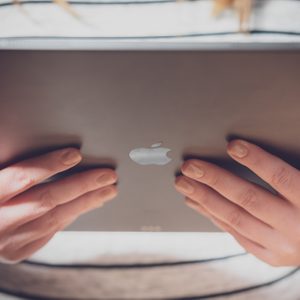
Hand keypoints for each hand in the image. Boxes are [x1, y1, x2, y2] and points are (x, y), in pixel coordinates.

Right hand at [0, 148, 117, 262]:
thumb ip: (14, 168)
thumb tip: (56, 153)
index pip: (21, 177)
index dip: (49, 165)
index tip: (75, 154)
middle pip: (46, 200)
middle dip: (81, 185)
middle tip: (108, 175)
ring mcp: (9, 240)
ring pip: (55, 218)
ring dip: (86, 202)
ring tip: (108, 189)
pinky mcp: (19, 250)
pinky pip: (52, 229)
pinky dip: (73, 214)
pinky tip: (90, 203)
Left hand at [175, 140, 299, 266]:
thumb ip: (286, 172)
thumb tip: (246, 149)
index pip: (280, 177)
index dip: (256, 160)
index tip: (232, 145)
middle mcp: (296, 226)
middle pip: (248, 198)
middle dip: (214, 180)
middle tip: (189, 167)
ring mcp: (282, 245)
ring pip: (236, 218)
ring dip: (205, 199)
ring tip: (184, 184)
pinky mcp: (270, 256)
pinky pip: (236, 233)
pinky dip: (214, 216)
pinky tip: (198, 203)